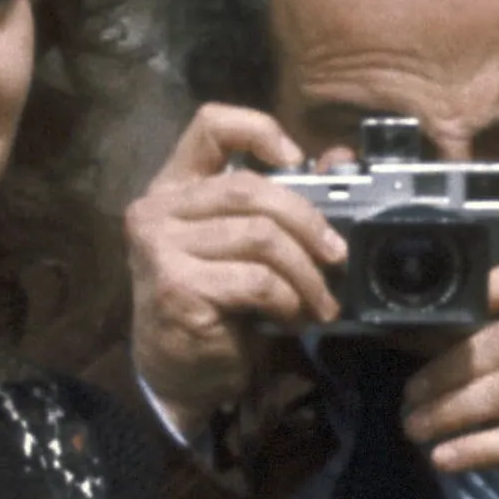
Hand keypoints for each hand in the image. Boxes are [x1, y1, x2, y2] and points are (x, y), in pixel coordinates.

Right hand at [126, 104, 348, 438]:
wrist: (181, 373)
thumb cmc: (217, 305)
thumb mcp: (250, 247)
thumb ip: (285, 201)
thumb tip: (340, 158)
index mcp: (174, 186)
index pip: (209, 125)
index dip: (259, 129)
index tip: (296, 161)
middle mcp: (158, 209)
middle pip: (251, 189)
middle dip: (308, 222)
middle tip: (338, 256)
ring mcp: (161, 246)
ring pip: (261, 237)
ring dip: (306, 273)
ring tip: (321, 301)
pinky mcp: (178, 286)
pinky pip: (257, 280)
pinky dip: (288, 299)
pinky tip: (292, 316)